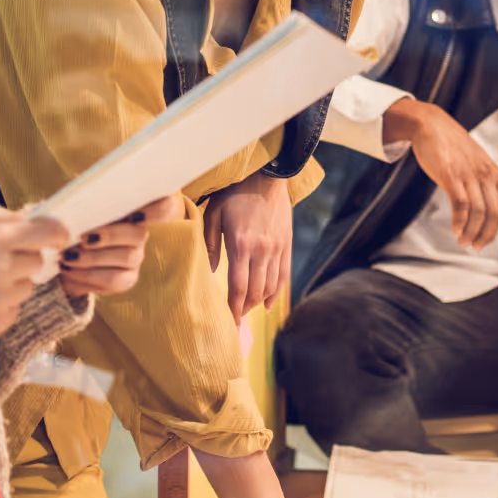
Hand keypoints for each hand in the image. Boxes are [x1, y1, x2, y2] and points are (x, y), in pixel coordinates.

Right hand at [0, 210, 69, 339]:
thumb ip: (4, 222)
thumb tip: (38, 217)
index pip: (46, 233)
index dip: (58, 233)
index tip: (60, 236)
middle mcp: (0, 269)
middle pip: (37, 261)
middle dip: (22, 258)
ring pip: (27, 286)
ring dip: (11, 283)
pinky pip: (14, 309)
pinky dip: (1, 305)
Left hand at [58, 195, 180, 297]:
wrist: (63, 254)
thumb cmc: (74, 221)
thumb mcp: (78, 204)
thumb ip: (85, 193)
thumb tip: (79, 180)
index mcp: (132, 208)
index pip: (164, 206)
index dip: (158, 210)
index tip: (136, 214)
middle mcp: (139, 232)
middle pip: (139, 234)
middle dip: (110, 235)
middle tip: (83, 237)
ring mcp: (136, 256)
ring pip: (126, 257)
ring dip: (93, 258)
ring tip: (67, 256)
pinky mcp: (127, 278)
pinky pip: (113, 280)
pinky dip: (86, 275)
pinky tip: (67, 269)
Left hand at [203, 173, 291, 322]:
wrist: (266, 176)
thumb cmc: (234, 193)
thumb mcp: (214, 215)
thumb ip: (210, 245)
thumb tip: (211, 273)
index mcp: (241, 244)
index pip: (238, 287)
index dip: (233, 308)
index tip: (228, 321)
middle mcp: (262, 251)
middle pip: (255, 292)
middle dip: (244, 309)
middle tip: (235, 319)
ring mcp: (277, 249)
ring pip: (270, 287)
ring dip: (258, 303)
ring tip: (247, 310)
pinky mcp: (287, 246)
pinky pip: (284, 276)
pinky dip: (276, 293)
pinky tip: (267, 303)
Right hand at [384, 98, 497, 251]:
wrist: (431, 125)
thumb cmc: (452, 146)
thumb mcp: (476, 163)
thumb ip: (483, 182)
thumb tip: (485, 208)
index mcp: (495, 174)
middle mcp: (486, 176)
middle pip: (496, 215)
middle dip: (487, 236)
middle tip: (476, 247)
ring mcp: (468, 176)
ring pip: (479, 213)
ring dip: (472, 232)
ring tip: (464, 242)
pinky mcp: (450, 176)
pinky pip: (460, 205)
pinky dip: (459, 222)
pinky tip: (455, 230)